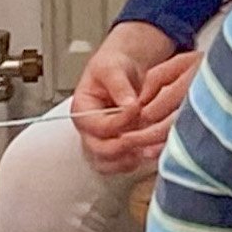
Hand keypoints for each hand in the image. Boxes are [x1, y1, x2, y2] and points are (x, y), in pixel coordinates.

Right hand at [72, 26, 194, 174]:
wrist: (123, 70)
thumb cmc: (113, 67)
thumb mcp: (113, 68)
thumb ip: (119, 85)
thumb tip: (128, 104)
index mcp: (82, 111)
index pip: (97, 126)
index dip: (119, 121)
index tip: (138, 108)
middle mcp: (89, 130)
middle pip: (99, 150)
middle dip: (123, 146)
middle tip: (145, 137)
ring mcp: (101, 140)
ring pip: (107, 162)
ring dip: (127, 159)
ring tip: (148, 149)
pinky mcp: (115, 145)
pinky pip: (119, 163)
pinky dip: (133, 162)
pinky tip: (149, 152)